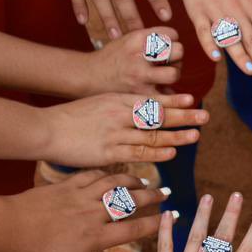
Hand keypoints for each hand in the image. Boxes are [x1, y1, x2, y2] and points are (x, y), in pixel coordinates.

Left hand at [5, 171, 169, 251]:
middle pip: (130, 201)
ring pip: (114, 183)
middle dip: (152, 196)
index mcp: (96, 237)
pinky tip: (115, 173)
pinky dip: (108, 172)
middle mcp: (93, 213)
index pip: (135, 228)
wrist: (6, 229)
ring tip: (145, 181)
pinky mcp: (66, 184)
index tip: (174, 216)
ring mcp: (80, 196)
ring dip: (133, 181)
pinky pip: (94, 174)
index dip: (158, 222)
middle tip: (167, 193)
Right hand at [40, 92, 206, 166]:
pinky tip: (171, 152)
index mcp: (118, 100)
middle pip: (158, 115)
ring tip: (195, 136)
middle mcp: (120, 114)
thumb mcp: (101, 103)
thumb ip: (122, 106)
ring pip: (152, 134)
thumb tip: (144, 110)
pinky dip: (156, 152)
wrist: (46, 129)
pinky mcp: (108, 152)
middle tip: (205, 116)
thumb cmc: (74, 117)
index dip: (174, 101)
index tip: (193, 100)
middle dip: (184, 116)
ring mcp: (115, 134)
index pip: (152, 99)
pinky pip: (137, 152)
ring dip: (176, 136)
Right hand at [83, 28, 183, 95]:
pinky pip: (167, 94)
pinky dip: (168, 94)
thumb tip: (177, 45)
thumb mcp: (129, 39)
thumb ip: (151, 39)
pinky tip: (160, 90)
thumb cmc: (114, 57)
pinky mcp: (140, 94)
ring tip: (164, 76)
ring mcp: (140, 75)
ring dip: (173, 75)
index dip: (172, 41)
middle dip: (177, 57)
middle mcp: (140, 54)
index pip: (172, 34)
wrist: (90, 76)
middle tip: (169, 61)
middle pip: (178, 51)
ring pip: (174, 74)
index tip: (166, 47)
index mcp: (138, 37)